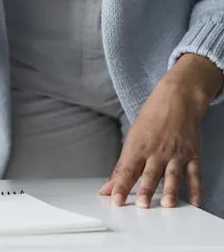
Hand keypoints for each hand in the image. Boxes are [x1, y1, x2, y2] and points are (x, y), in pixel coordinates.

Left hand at [100, 80, 204, 208]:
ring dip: (169, 191)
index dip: (120, 185)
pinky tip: (193, 201)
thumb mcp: (132, 137)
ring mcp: (176, 153)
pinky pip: (194, 175)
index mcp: (138, 146)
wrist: (176, 100)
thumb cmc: (151, 118)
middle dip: (145, 190)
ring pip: (172, 175)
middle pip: (149, 173)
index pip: (126, 169)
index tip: (114, 199)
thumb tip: (110, 186)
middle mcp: (156, 151)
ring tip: (166, 205)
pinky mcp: (192, 155)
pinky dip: (195, 189)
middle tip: (141, 205)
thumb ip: (123, 165)